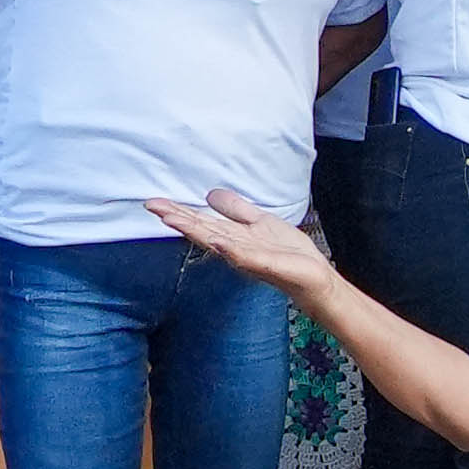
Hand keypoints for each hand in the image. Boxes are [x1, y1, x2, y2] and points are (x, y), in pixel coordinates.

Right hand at [143, 184, 333, 295]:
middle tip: (153, 207)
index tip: (153, 202)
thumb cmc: (287, 252)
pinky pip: (246, 258)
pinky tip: (218, 242)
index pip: (201, 221)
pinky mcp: (268, 265)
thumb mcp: (259, 221)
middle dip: (178, 219)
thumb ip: (235, 210)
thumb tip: (210, 194)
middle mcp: (236, 247)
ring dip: (196, 231)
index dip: (178, 211)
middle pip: (202, 230)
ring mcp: (250, 257)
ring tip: (173, 219)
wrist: (314, 275)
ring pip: (218, 242)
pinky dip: (232, 251)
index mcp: (233, 236)